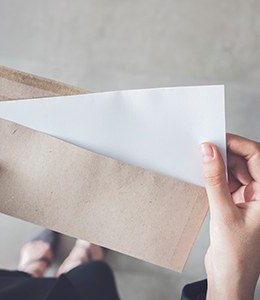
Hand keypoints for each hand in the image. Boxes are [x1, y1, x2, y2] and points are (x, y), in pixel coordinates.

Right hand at [200, 133, 259, 299]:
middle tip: (205, 147)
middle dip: (226, 153)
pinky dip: (217, 177)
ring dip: (220, 165)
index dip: (238, 144)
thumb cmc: (236, 254)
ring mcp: (250, 199)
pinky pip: (228, 182)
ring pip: (237, 171)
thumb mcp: (223, 213)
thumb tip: (209, 153)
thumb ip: (215, 180)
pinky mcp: (238, 203)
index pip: (258, 158)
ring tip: (203, 161)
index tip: (217, 138)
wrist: (229, 277)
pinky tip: (206, 175)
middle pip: (247, 162)